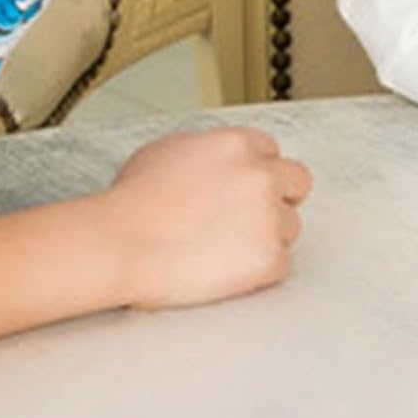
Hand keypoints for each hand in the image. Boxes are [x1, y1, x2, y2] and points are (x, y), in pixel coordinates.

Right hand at [102, 129, 313, 308]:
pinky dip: (258, 271)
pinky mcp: (269, 258)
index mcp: (238, 145)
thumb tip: (216, 163)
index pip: (272, 152)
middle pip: (297, 183)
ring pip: (289, 227)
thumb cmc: (132, 205)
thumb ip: (206, 150)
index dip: (256, 172)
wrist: (121, 245)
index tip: (243, 189)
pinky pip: (280, 264)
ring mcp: (269, 217)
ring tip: (222, 248)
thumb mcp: (166, 151)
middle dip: (279, 199)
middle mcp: (261, 176)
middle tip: (247, 219)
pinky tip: (225, 269)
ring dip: (265, 237)